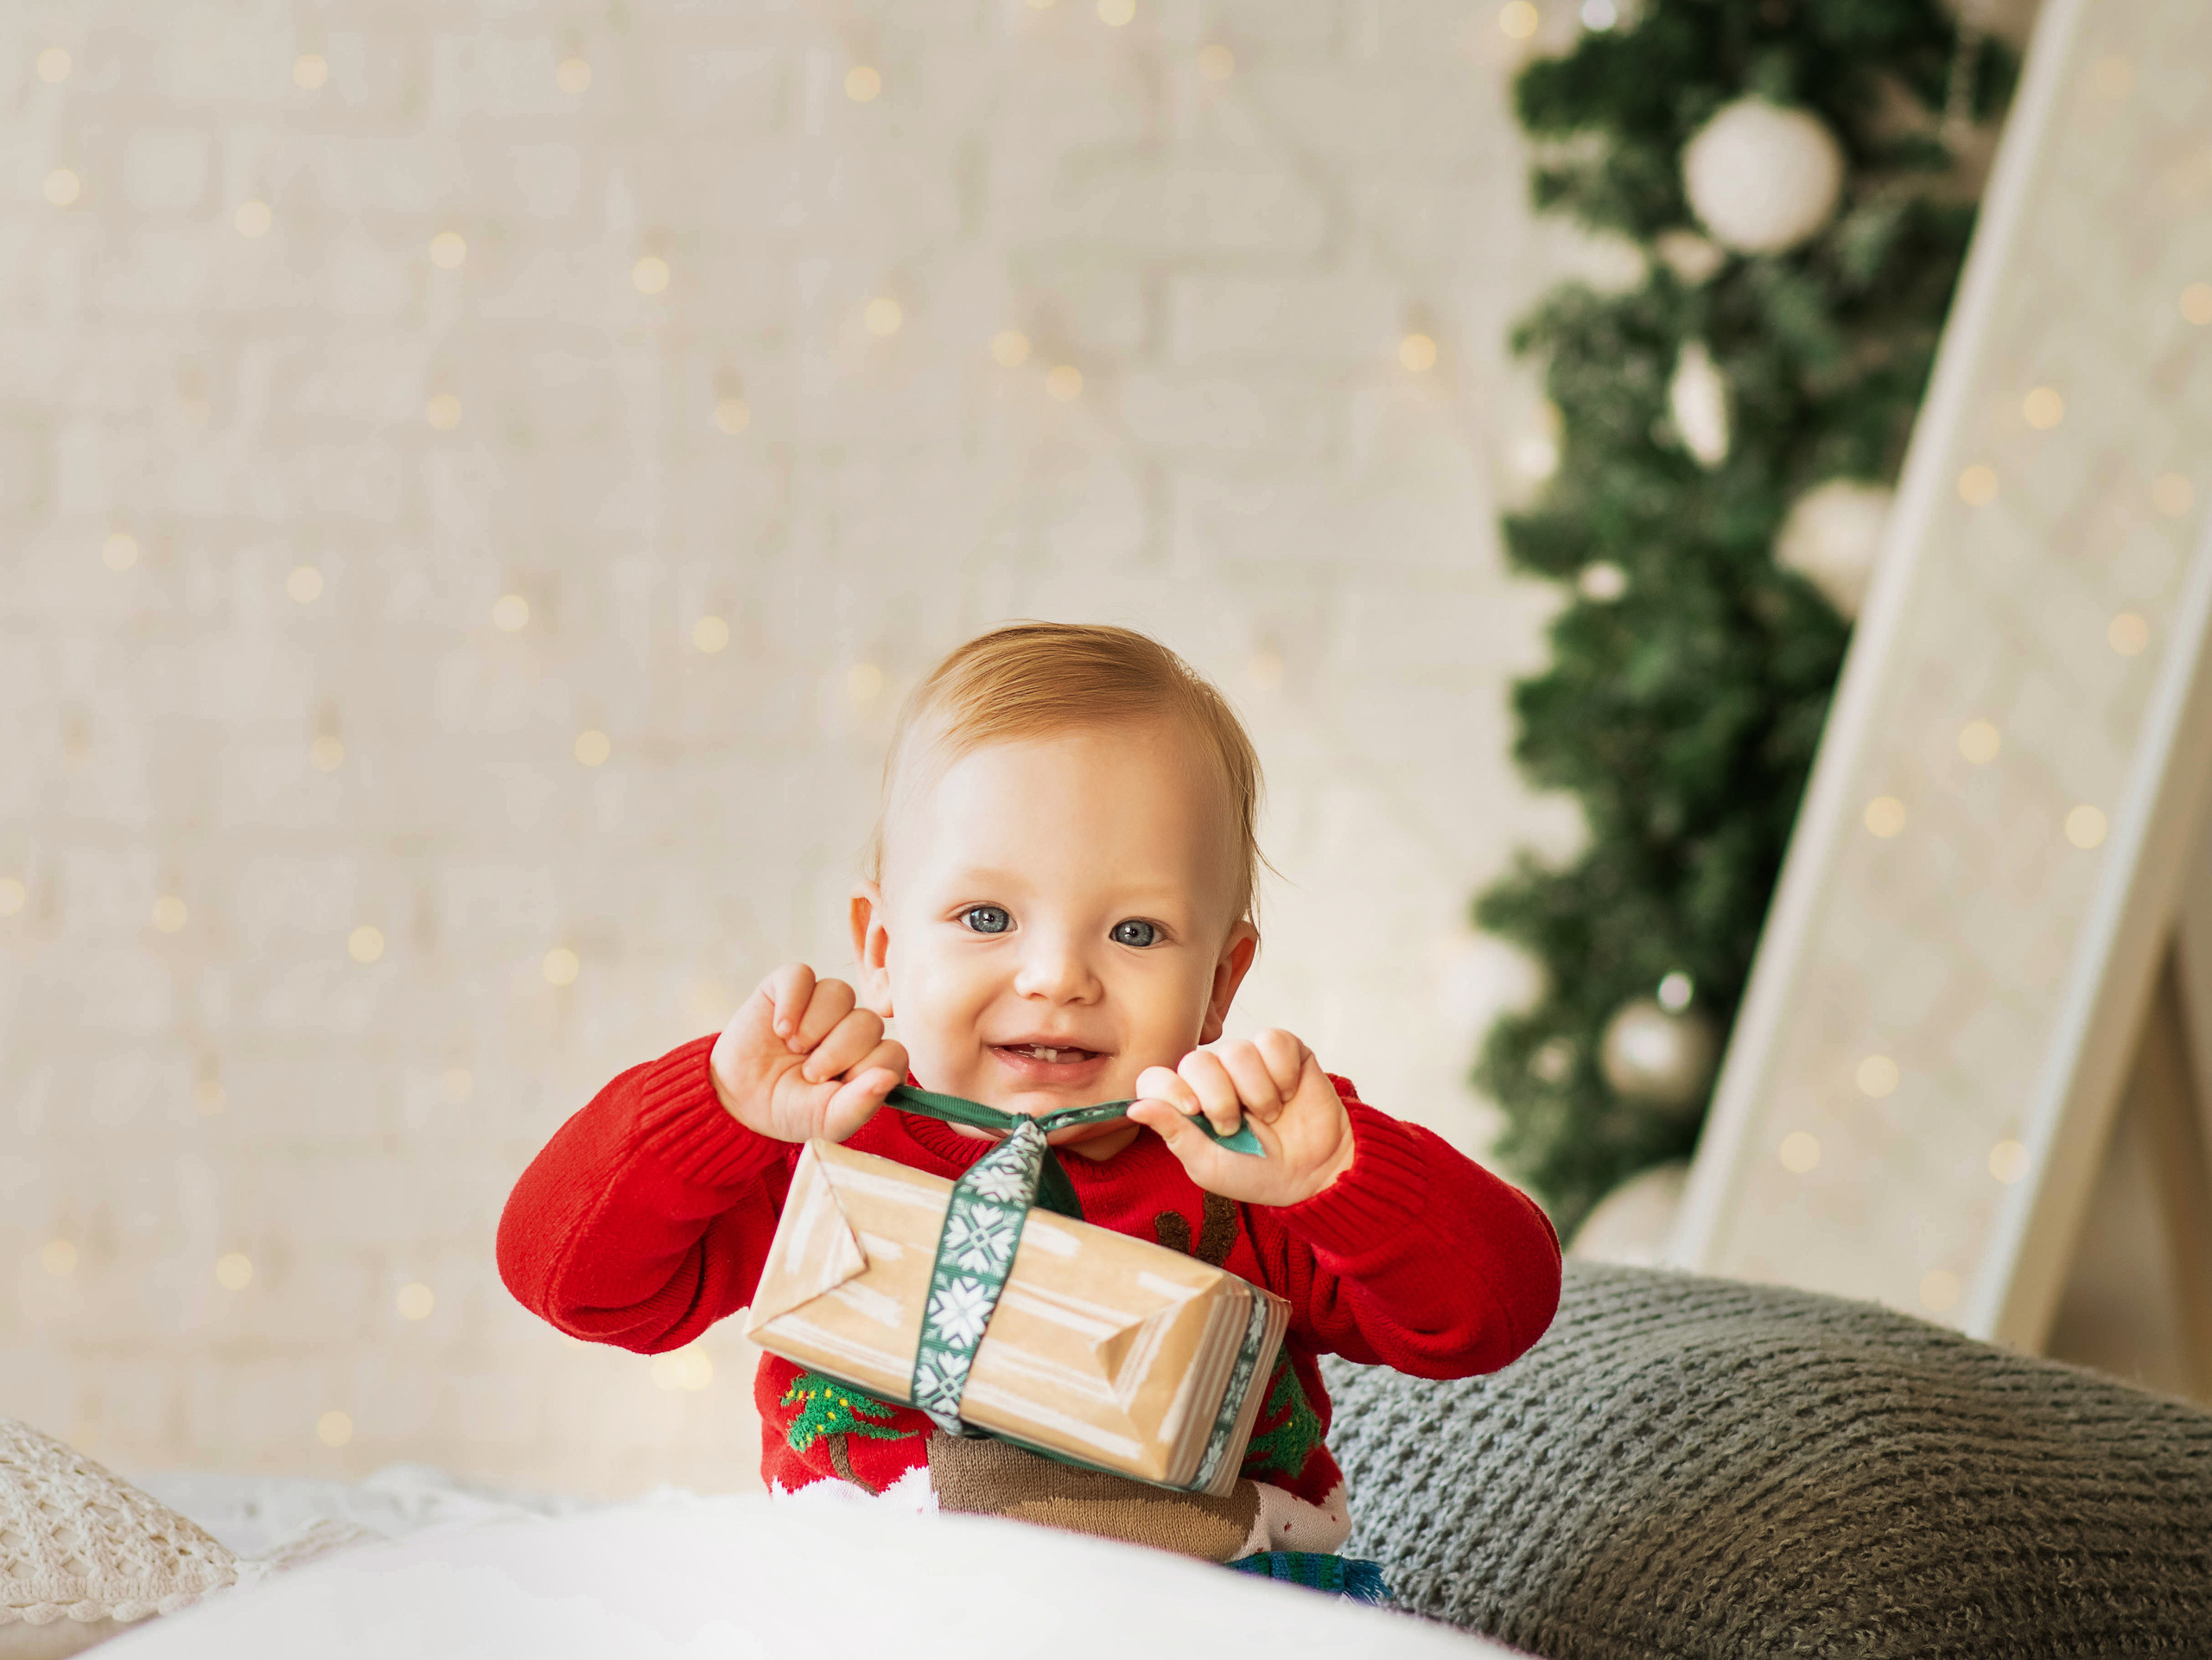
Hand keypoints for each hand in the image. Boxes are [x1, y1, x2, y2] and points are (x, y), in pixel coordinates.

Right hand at [710, 964, 907, 1144]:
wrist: (738, 1098)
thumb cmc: (788, 1110)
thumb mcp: (825, 1121)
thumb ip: (859, 1104)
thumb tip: (888, 1079)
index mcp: (870, 1061)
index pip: (894, 1054)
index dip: (867, 1070)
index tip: (835, 1088)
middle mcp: (853, 1029)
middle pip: (869, 1022)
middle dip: (837, 1053)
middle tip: (808, 1074)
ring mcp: (823, 1004)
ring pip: (840, 993)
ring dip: (814, 1026)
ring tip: (793, 1048)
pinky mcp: (791, 987)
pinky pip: (803, 975)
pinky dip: (792, 1002)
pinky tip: (779, 1030)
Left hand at [1127, 1030, 1354, 1206]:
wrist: (1314, 1174)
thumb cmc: (1257, 1172)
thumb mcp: (1209, 1166)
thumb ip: (1174, 1134)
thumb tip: (1135, 1107)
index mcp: (1188, 1101)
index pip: (1156, 1077)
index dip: (1169, 1089)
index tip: (1192, 1111)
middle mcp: (1214, 1075)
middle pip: (1196, 1060)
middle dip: (1219, 1099)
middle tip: (1236, 1126)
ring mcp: (1249, 1060)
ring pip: (1237, 1051)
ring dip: (1256, 1093)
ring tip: (1269, 1115)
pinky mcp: (1284, 1050)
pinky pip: (1273, 1041)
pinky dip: (1282, 1073)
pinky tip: (1288, 1093)